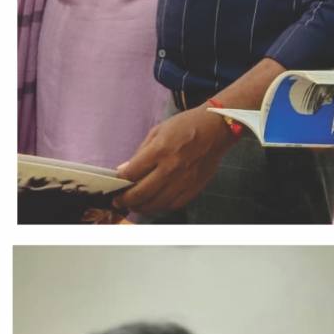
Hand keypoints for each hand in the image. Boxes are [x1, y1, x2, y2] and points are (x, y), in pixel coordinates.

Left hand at [114, 109, 236, 213]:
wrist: (217, 128)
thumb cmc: (185, 126)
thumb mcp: (157, 132)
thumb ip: (141, 153)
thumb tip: (125, 171)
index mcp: (159, 151)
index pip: (132, 174)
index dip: (120, 180)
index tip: (117, 182)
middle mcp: (171, 168)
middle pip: (141, 193)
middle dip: (125, 200)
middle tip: (118, 201)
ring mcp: (184, 180)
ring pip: (157, 203)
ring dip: (142, 207)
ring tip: (135, 205)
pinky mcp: (196, 186)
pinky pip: (175, 204)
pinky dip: (162, 207)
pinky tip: (156, 203)